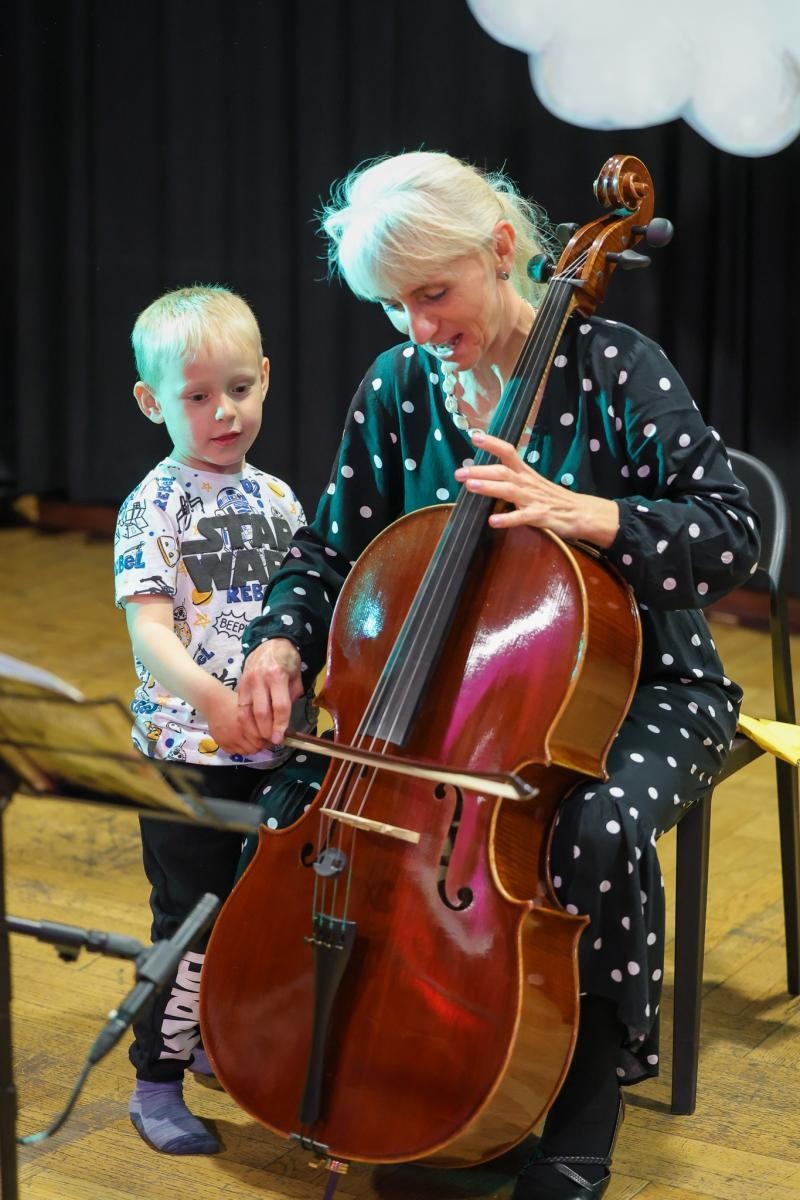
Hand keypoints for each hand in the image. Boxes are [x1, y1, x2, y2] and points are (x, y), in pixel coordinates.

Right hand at [205, 685, 265, 755]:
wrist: (213, 702)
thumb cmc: (234, 702)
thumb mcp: (251, 706)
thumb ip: (263, 718)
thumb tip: (277, 728)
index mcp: (246, 723)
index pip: (263, 739)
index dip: (269, 738)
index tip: (272, 736)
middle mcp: (237, 733)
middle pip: (256, 747)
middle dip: (262, 744)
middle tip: (264, 739)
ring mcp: (228, 740)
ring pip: (247, 752)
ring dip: (252, 747)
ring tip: (253, 740)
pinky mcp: (221, 744)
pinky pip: (235, 752)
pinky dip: (241, 749)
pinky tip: (242, 741)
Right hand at [236, 638, 303, 744]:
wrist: (270, 642)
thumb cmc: (287, 659)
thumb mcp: (296, 675)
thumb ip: (291, 695)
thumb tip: (284, 717)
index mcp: (277, 675)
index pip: (280, 706)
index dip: (281, 724)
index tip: (280, 738)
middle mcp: (260, 679)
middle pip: (262, 712)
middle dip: (266, 731)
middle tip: (272, 741)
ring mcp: (247, 681)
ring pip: (247, 712)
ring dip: (253, 729)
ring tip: (261, 738)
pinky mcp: (240, 684)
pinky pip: (240, 707)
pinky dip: (245, 720)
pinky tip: (252, 728)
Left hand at [454, 431, 619, 547]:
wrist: (582, 513)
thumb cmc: (554, 499)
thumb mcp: (531, 484)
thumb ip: (512, 480)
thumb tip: (486, 477)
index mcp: (525, 473)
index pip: (508, 452)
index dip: (491, 443)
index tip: (474, 437)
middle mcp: (528, 483)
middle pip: (502, 471)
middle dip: (479, 470)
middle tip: (459, 472)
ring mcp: (534, 499)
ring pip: (509, 490)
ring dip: (489, 487)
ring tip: (470, 486)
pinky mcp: (540, 516)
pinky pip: (522, 517)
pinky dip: (508, 519)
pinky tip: (493, 521)